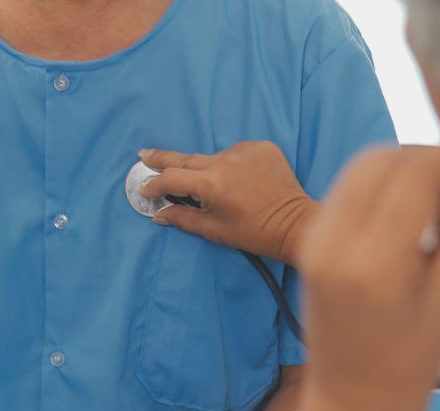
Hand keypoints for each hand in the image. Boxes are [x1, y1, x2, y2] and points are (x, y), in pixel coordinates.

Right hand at [138, 141, 318, 265]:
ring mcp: (245, 151)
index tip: (145, 188)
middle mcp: (225, 161)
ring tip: (221, 188)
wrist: (294, 224)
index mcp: (210, 184)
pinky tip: (243, 180)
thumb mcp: (214, 230)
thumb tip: (158, 214)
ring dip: (209, 168)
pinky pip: (237, 152)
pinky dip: (234, 163)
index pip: (171, 178)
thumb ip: (182, 218)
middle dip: (163, 158)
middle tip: (145, 154)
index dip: (154, 183)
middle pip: (186, 158)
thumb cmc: (253, 233)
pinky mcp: (262, 147)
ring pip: (214, 157)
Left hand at [297, 129, 439, 410]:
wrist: (354, 398)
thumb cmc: (413, 358)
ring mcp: (315, 238)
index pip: (416, 176)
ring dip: (405, 162)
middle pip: (385, 159)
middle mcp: (335, 243)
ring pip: (363, 165)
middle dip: (430, 152)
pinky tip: (411, 203)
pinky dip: (381, 179)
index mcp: (375, 263)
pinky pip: (347, 186)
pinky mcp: (309, 239)